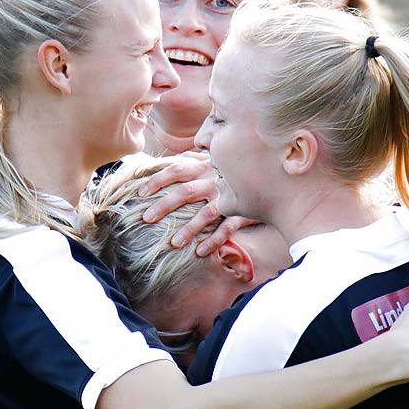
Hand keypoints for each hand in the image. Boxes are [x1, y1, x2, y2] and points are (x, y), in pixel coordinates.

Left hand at [135, 154, 250, 255]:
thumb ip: (195, 158)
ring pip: (206, 213)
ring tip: (173, 243)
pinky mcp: (243, 211)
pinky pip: (228, 227)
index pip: (176, 169)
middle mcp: (214, 179)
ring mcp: (229, 195)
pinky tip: (201, 251)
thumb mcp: (215, 157)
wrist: (268, 172)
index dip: (157, 180)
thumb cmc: (234, 167)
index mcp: (204, 165)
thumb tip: (175, 157)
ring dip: (189, 229)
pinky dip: (214, 240)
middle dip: (164, 205)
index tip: (140, 192)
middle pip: (186, 191)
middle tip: (146, 218)